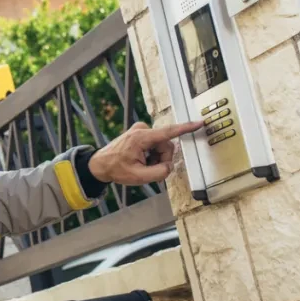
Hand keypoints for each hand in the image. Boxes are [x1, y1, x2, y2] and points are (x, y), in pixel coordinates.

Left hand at [88, 120, 202, 184]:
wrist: (100, 164)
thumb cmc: (116, 169)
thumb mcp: (138, 177)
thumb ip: (159, 173)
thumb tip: (169, 167)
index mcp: (141, 138)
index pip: (168, 132)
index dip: (186, 128)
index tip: (198, 123)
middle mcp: (142, 130)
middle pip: (166, 146)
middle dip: (161, 159)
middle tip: (148, 169)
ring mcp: (141, 131)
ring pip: (162, 147)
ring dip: (156, 158)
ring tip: (142, 165)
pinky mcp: (141, 134)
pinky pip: (155, 145)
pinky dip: (152, 155)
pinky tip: (141, 160)